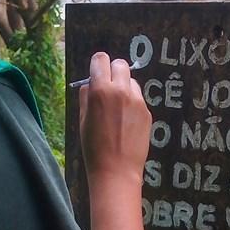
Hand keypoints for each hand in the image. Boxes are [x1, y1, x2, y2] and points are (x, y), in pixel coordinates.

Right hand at [79, 51, 151, 186]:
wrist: (116, 170)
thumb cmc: (93, 147)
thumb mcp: (82, 119)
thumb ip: (87, 96)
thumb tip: (90, 83)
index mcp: (101, 90)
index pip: (101, 59)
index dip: (97, 65)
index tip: (96, 72)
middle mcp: (121, 91)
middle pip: (120, 64)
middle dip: (113, 71)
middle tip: (108, 86)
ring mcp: (137, 101)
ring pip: (131, 81)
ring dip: (124, 87)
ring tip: (117, 108)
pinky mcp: (147, 112)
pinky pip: (138, 98)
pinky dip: (131, 103)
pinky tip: (126, 122)